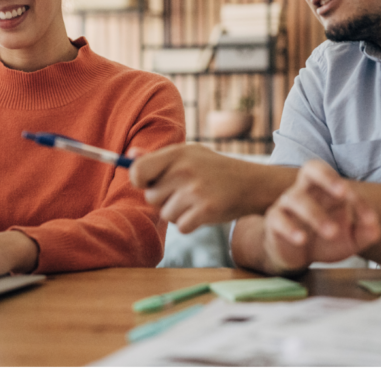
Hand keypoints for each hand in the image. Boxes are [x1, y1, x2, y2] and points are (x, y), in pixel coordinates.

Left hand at [128, 143, 270, 232]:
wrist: (251, 182)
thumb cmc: (213, 169)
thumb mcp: (189, 154)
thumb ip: (158, 157)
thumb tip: (129, 155)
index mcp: (177, 153)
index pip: (138, 171)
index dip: (139, 181)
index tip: (148, 183)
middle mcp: (184, 170)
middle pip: (151, 197)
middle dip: (163, 200)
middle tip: (183, 193)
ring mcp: (195, 190)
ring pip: (165, 214)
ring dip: (177, 213)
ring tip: (195, 201)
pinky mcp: (206, 210)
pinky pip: (180, 227)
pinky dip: (189, 224)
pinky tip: (203, 212)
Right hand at [263, 160, 380, 272]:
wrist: (295, 256)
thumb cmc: (325, 239)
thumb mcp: (350, 238)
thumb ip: (366, 232)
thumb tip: (375, 227)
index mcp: (326, 190)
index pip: (341, 183)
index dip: (356, 199)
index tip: (369, 219)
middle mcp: (305, 190)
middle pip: (311, 168)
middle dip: (327, 176)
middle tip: (343, 193)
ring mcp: (287, 204)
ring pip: (296, 198)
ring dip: (315, 215)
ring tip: (331, 232)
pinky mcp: (274, 221)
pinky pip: (278, 219)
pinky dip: (290, 228)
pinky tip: (302, 240)